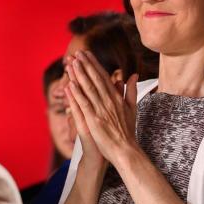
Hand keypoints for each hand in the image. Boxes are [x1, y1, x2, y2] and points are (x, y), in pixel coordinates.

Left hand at [65, 51, 138, 166]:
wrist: (125, 150)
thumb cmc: (127, 131)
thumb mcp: (132, 108)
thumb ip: (131, 90)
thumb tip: (132, 75)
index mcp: (117, 98)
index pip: (104, 77)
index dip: (94, 65)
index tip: (87, 54)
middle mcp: (109, 101)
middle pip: (96, 79)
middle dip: (86, 65)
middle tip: (77, 53)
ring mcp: (101, 110)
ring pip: (89, 89)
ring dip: (80, 75)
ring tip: (72, 63)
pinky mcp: (94, 120)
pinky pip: (84, 104)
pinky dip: (77, 94)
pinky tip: (71, 84)